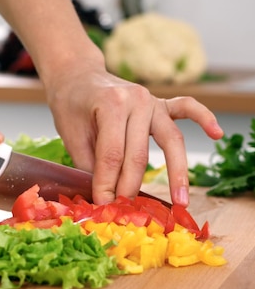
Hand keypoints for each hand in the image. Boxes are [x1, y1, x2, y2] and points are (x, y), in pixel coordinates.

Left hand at [45, 58, 223, 205]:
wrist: (78, 76)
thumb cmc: (72, 108)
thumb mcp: (72, 137)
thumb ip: (91, 165)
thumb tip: (107, 198)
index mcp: (111, 105)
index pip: (113, 155)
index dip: (108, 185)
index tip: (105, 206)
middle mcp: (136, 100)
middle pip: (140, 154)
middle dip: (131, 187)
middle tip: (128, 212)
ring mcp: (152, 100)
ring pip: (170, 140)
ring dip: (177, 173)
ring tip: (181, 201)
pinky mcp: (162, 103)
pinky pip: (187, 109)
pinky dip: (204, 118)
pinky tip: (217, 134)